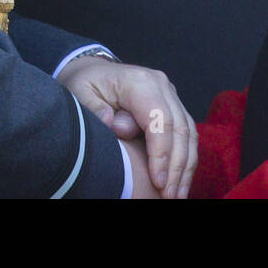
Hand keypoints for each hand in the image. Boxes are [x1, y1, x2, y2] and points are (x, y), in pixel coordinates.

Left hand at [57, 58, 196, 198]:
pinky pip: (186, 133)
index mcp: (140, 82)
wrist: (93, 70)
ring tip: (177, 195)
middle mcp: (162, 86)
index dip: (161, 154)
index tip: (157, 182)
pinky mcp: (173, 106)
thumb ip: (94, 108)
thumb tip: (113, 124)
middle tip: (170, 197)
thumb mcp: (78, 92)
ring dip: (185, 166)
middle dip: (177, 166)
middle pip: (180, 128)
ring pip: (189, 132)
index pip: (159, 120)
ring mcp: (170, 95)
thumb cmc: (85, 84)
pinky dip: (185, 159)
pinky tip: (179, 180)